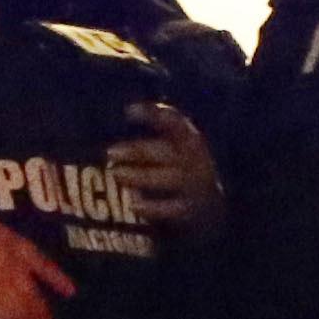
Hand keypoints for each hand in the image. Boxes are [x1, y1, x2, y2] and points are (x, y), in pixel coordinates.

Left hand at [115, 101, 218, 231]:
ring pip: (167, 178)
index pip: (175, 122)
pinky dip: (153, 207)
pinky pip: (172, 208)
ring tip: (116, 173)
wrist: (208, 206)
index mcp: (190, 141)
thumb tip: (119, 122)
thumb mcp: (172, 150)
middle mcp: (195, 160)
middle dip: (137, 151)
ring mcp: (194, 185)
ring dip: (140, 176)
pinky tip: (134, 206)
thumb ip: (152, 140)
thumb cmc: (179, 170)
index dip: (154, 114)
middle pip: (165, 152)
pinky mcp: (191, 208)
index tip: (129, 110)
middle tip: (110, 153)